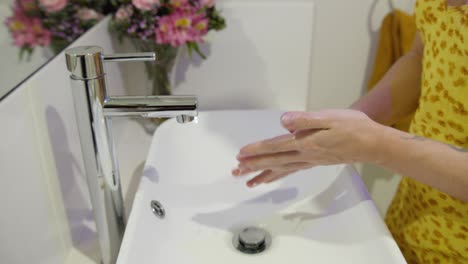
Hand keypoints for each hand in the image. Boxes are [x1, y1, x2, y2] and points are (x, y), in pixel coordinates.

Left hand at [232, 109, 382, 186]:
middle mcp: (305, 154)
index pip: (275, 146)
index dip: (257, 150)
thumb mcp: (329, 118)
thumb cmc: (353, 127)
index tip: (241, 154)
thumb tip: (283, 122)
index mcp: (306, 142)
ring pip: (281, 169)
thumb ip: (305, 120)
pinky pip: (292, 170)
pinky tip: (274, 177)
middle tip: (236, 170)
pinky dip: (279, 174)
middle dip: (254, 165)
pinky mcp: (316, 161)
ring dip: (264, 174)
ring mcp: (310, 160)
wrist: (373, 143)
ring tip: (249, 181)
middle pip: (274, 161)